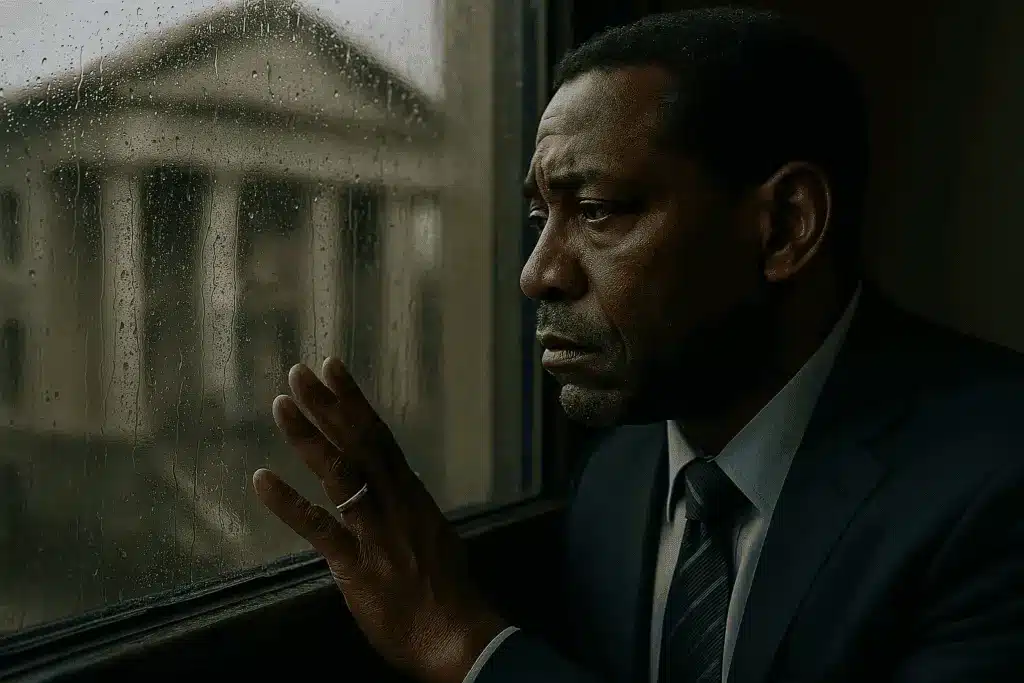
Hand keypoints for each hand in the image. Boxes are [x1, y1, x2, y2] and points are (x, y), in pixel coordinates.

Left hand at [251, 357, 508, 682]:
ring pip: (340, 473)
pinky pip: (319, 528)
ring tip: (282, 405)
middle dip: (328, 405)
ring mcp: (374, 530)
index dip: (354, 402)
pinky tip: (262, 479)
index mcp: (412, 495)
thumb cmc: (449, 591)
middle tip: (300, 371)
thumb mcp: (437, 537)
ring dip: (309, 437)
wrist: (457, 634)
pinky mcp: (355, 564)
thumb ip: (413, 512)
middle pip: (359, 443)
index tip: (333, 370)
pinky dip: (289, 503)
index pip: (380, 438)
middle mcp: (394, 502)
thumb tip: (402, 492)